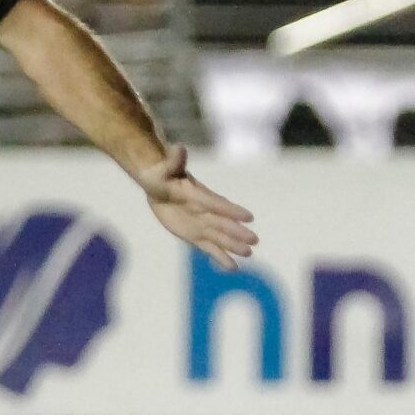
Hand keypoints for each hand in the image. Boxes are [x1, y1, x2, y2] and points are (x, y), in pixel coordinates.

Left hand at [137, 143, 256, 268]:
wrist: (160, 185)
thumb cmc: (163, 174)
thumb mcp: (166, 167)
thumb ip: (175, 160)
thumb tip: (179, 147)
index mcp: (199, 194)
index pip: (217, 204)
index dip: (231, 210)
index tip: (248, 216)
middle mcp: (205, 211)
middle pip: (223, 223)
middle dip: (237, 232)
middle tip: (254, 240)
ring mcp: (202, 224)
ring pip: (219, 237)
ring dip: (233, 246)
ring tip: (249, 254)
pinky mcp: (195, 235)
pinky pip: (209, 248)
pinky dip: (220, 257)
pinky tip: (234, 268)